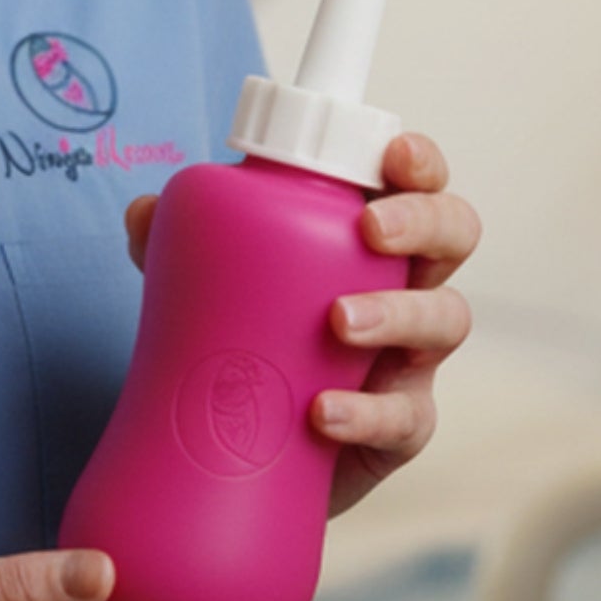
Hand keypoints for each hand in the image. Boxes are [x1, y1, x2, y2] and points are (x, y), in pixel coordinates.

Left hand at [125, 130, 480, 519]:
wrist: (242, 444)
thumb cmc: (244, 332)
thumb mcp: (206, 279)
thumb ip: (175, 242)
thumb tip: (145, 213)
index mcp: (364, 233)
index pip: (413, 181)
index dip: (418, 160)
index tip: (392, 155)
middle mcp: (403, 284)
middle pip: (455, 233)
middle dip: (424, 221)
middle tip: (371, 231)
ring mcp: (409, 357)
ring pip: (445, 320)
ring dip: (397, 314)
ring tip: (338, 321)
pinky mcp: (399, 428)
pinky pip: (406, 417)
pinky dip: (366, 412)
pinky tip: (323, 412)